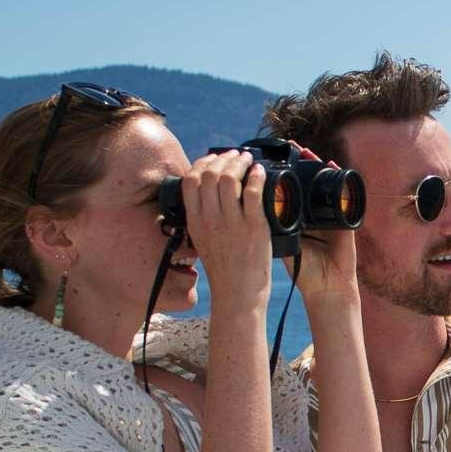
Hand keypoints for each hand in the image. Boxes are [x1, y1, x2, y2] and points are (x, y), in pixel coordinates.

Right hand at [184, 150, 272, 308]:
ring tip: (248, 160)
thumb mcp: (203, 242)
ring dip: (240, 163)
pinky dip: (257, 176)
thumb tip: (210, 198)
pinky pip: (253, 192)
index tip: (214, 159)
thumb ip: (204, 220)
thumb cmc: (224, 271)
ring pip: (230, 178)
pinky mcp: (253, 227)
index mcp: (195, 221)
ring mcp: (231, 222)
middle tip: (236, 156)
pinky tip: (260, 172)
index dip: (202, 163)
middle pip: (210, 174)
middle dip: (223, 158)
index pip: (190, 180)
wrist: (237, 295)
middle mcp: (210, 219)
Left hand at [285, 145, 360, 303]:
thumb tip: (247, 210)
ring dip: (317, 165)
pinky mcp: (346, 217)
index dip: (284, 172)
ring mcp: (331, 212)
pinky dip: (339, 177)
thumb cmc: (305, 270)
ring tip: (306, 152)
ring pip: (324, 182)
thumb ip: (271, 228)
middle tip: (290, 146)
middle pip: (308, 180)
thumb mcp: (284, 245)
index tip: (272, 159)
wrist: (328, 286)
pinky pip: (343, 192)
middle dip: (300, 162)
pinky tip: (331, 165)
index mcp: (299, 216)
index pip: (291, 187)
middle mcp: (315, 211)